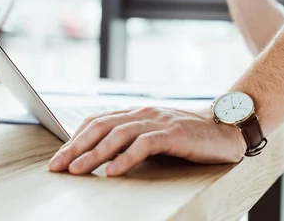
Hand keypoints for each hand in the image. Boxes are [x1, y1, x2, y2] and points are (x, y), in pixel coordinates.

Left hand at [48, 106, 246, 175]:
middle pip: (102, 127)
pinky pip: (145, 144)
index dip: (75, 138)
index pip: (97, 121)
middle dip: (76, 147)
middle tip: (58, 166)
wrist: (225, 130)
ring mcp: (159, 121)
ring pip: (118, 135)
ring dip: (94, 154)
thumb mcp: (155, 135)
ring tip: (77, 170)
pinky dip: (127, 158)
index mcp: (136, 112)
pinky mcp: (174, 133)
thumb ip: (132, 139)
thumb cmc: (189, 137)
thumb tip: (101, 156)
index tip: (58, 157)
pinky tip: (114, 172)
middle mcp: (144, 112)